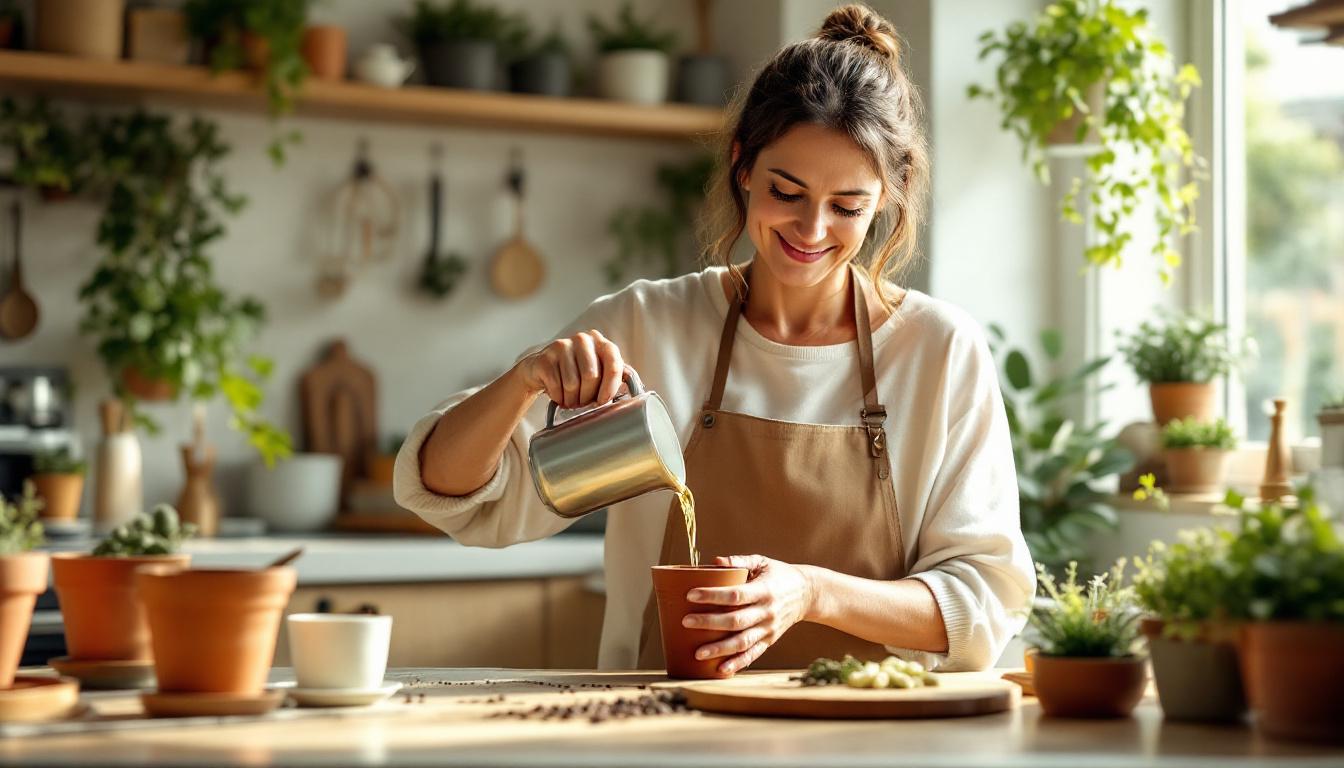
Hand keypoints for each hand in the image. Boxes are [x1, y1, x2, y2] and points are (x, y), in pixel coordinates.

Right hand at [515, 329, 626, 409]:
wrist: (541, 371)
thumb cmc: (575, 374)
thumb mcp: (597, 371)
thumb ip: (614, 375)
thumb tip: (635, 391)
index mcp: (600, 342)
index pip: (613, 363)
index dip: (610, 386)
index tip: (604, 401)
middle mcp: (582, 339)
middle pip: (591, 376)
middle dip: (588, 396)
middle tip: (583, 402)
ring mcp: (562, 346)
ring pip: (572, 383)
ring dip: (572, 399)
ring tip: (571, 399)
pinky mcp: (545, 358)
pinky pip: (556, 386)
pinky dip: (558, 397)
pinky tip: (558, 395)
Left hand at [684, 555, 814, 674]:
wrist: (807, 594)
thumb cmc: (779, 575)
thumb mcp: (762, 562)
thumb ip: (739, 561)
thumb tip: (715, 561)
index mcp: (763, 590)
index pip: (735, 595)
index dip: (712, 595)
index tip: (691, 595)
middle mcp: (767, 612)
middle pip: (735, 621)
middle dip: (709, 623)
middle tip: (686, 622)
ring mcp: (768, 629)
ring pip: (742, 642)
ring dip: (719, 649)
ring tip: (698, 653)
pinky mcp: (770, 640)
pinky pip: (752, 654)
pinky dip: (737, 664)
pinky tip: (720, 670)